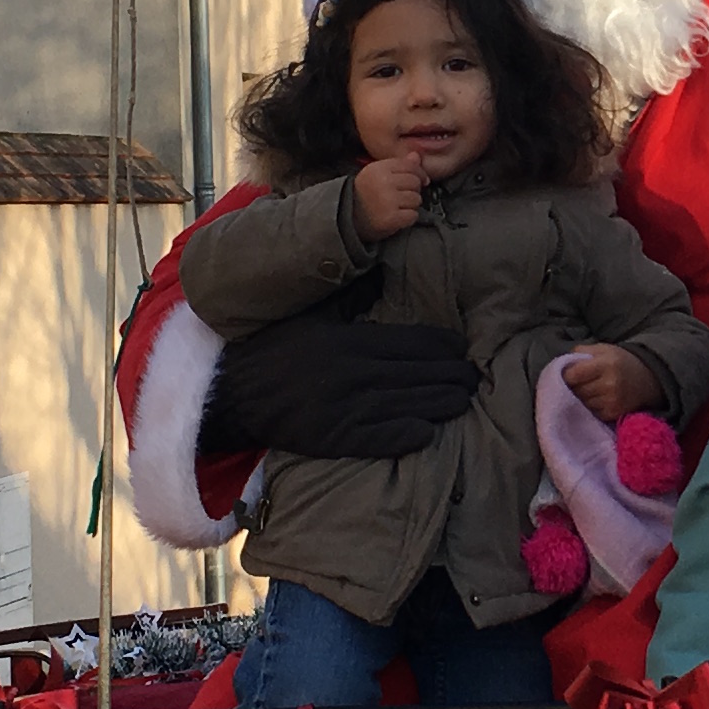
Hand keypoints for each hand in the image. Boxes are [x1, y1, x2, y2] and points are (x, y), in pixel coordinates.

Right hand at [196, 312, 482, 459]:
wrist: (234, 394)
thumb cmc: (275, 348)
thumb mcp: (312, 313)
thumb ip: (350, 294)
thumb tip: (384, 269)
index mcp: (353, 340)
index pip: (418, 342)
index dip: (447, 347)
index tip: (463, 348)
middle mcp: (356, 374)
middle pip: (424, 375)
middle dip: (454, 377)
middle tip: (474, 377)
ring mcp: (348, 410)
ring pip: (414, 407)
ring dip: (443, 405)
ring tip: (462, 401)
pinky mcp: (337, 440)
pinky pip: (385, 439)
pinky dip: (411, 434)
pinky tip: (429, 431)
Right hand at [352, 154, 427, 237]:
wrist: (347, 217)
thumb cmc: (364, 195)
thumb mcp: (377, 174)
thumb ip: (398, 165)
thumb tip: (416, 156)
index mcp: (380, 168)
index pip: (410, 165)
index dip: (418, 173)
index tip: (420, 180)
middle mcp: (384, 182)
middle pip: (415, 182)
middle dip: (413, 190)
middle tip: (402, 196)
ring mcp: (388, 200)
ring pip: (416, 199)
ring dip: (411, 205)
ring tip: (398, 207)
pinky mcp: (391, 218)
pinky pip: (413, 215)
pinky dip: (408, 218)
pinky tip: (397, 217)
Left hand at [563, 342, 660, 419]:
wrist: (647, 379)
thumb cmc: (620, 361)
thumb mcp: (603, 349)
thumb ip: (581, 352)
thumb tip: (561, 365)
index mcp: (605, 364)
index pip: (574, 375)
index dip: (566, 375)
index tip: (566, 374)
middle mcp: (609, 384)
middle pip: (577, 390)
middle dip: (572, 387)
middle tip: (577, 383)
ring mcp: (612, 401)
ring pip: (582, 402)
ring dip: (581, 398)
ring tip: (588, 390)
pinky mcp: (613, 414)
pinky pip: (592, 412)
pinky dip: (591, 406)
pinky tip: (597, 399)